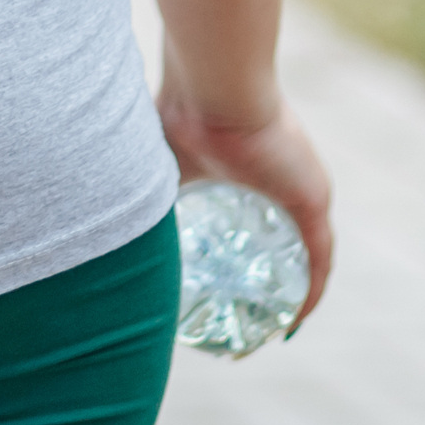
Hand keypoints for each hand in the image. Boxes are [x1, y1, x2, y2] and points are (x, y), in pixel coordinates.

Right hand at [161, 72, 336, 330]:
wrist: (210, 92)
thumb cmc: (180, 117)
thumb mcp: (160, 168)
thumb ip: (146, 192)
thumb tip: (105, 231)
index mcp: (248, 171)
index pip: (255, 226)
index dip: (242, 265)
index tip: (221, 300)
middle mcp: (281, 183)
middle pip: (282, 247)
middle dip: (266, 288)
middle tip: (242, 327)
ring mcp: (302, 190)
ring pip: (303, 257)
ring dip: (290, 297)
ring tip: (268, 332)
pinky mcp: (313, 199)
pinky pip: (319, 258)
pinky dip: (309, 291)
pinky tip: (293, 322)